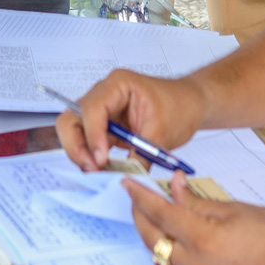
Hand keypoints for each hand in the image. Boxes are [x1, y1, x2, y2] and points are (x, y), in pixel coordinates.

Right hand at [56, 69, 210, 171]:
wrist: (191, 104)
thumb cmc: (180, 106)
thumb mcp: (162, 133)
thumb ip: (140, 156)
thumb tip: (125, 179)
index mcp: (118, 84)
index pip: (92, 108)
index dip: (93, 135)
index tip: (101, 159)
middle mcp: (104, 95)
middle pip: (72, 119)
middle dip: (77, 146)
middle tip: (91, 168)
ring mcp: (102, 112)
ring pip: (75, 132)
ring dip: (82, 154)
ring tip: (98, 172)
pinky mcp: (105, 128)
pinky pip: (89, 143)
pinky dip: (92, 158)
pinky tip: (103, 170)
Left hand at [127, 174, 264, 264]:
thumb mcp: (236, 209)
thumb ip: (198, 201)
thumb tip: (173, 186)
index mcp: (205, 240)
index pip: (162, 214)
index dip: (141, 197)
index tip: (128, 184)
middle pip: (153, 239)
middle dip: (140, 216)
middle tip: (138, 196)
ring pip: (160, 259)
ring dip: (151, 236)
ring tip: (153, 214)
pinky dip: (165, 254)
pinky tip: (170, 238)